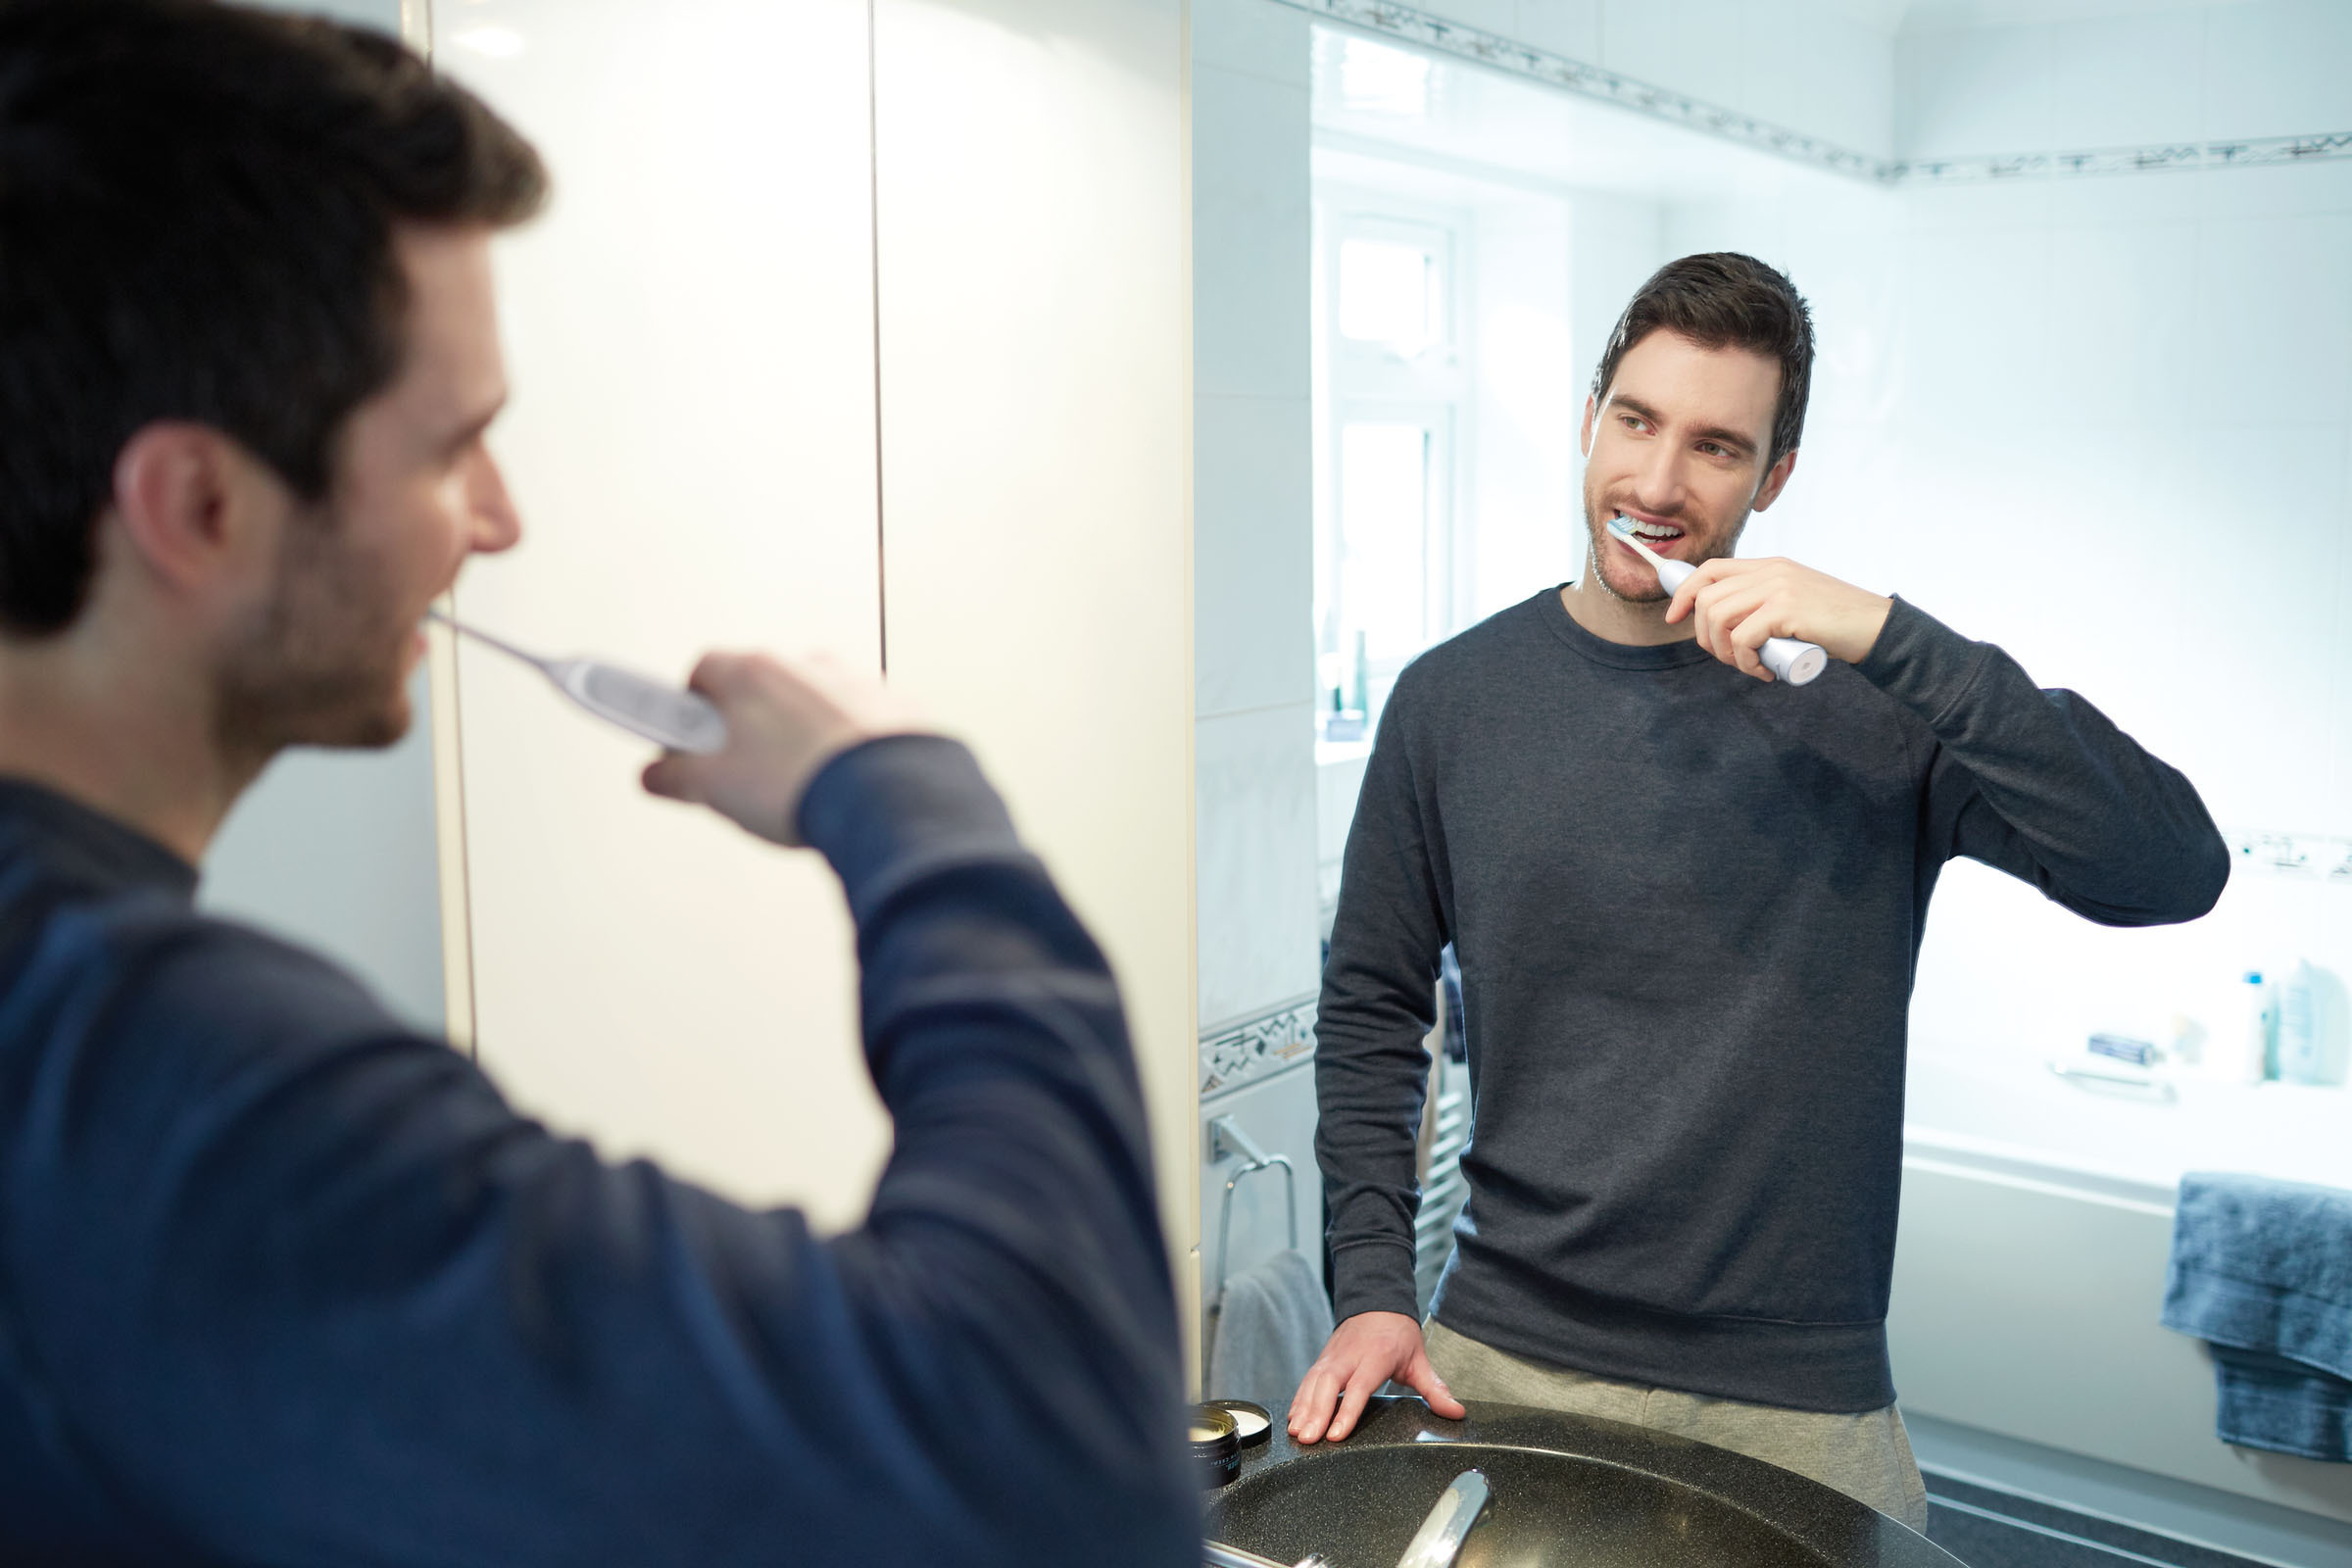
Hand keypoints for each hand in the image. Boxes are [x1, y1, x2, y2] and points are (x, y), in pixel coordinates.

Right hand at [640, 650, 926, 844]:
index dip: (689, 708)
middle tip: (743, 774)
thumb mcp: (715, 788)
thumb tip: (656, 775)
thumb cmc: (801, 783)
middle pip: (761, 688)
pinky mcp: (895, 710)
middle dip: (747, 727)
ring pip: (812, 705)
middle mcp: (807, 665)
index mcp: (755, 672)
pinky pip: (858, 723)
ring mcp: (855, 683)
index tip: (688, 739)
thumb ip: (676, 777)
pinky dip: (846, 746)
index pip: (704, 671)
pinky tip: (842, 786)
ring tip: (799, 787)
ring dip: (800, 736)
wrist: (889, 798)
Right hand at [1286, 1311, 1465, 1444]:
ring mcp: (1332, 1356)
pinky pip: (1307, 1380)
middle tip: (1308, 1439)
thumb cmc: (1398, 1333)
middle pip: (1328, 1384)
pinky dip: (1299, 1399)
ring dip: (1303, 1408)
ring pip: (1312, 1382)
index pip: (1358, 1387)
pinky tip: (1293, 1418)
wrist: (1377, 1301)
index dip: (1346, 1411)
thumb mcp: (1420, 1359)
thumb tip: (1456, 1412)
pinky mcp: (1323, 1359)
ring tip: (1297, 1433)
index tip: (1335, 1434)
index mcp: (1376, 1356)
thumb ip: (1435, 1388)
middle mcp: (1349, 1355)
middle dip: (1316, 1412)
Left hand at [1664, 557, 1891, 679]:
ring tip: (1749, 667)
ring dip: (1725, 651)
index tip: (1675, 618)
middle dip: (1706, 636)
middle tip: (1731, 659)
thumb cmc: (1835, 623)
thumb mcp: (1793, 602)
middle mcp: (1770, 571)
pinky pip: (1743, 637)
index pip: (1710, 569)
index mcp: (1769, 566)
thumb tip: (1725, 624)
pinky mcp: (1787, 609)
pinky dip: (1745, 661)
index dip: (1685, 593)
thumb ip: (1764, 603)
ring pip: (1719, 616)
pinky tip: (1764, 672)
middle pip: (1707, 598)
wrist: (1876, 627)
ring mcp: (1778, 588)